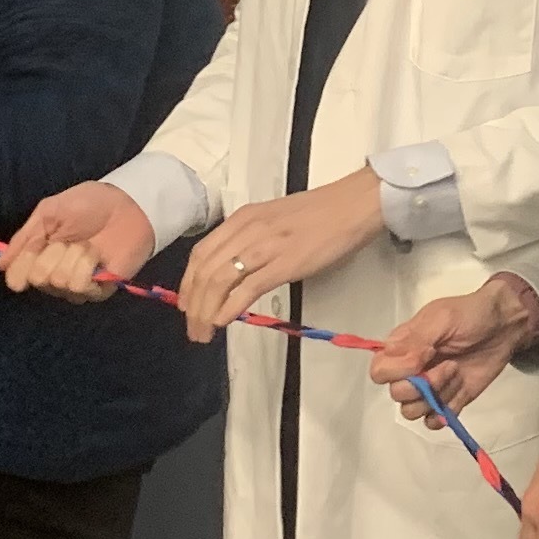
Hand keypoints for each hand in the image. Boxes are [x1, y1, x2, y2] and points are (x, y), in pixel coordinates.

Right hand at [5, 182, 156, 301]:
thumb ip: (24, 238)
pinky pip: (80, 287)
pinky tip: (98, 255)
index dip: (21, 267)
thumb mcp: (49, 212)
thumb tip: (0, 266)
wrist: (126, 205)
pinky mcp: (98, 291)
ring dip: (74, 256)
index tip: (33, 249)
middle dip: (53, 253)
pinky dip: (87, 265)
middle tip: (68, 239)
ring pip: (59, 282)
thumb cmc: (88, 205)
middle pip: (37, 279)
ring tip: (88, 244)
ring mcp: (76, 285)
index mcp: (39, 257)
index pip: (17, 277)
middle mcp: (54, 276)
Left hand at [183, 168, 389, 339]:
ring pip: (220, 281)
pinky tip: (224, 322)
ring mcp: (265, 247)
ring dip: (206, 312)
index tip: (187, 305)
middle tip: (193, 326)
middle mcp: (247, 230)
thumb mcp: (273, 219)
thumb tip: (235, 269)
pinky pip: (247, 288)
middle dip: (193, 304)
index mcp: (242, 218)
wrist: (352, 206)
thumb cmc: (318, 213)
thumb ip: (251, 239)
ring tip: (205, 332)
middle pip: (204, 271)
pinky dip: (230, 308)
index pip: (200, 253)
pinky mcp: (284, 264)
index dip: (188, 283)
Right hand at [370, 277, 538, 421]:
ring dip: (436, 396)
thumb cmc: (471, 315)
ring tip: (456, 374)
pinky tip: (459, 391)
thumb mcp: (442, 318)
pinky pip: (432, 422)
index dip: (396, 371)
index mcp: (402, 347)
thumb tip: (404, 363)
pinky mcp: (448, 402)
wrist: (504, 326)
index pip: (379, 371)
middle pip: (397, 395)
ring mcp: (429, 388)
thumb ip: (416, 340)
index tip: (421, 358)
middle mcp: (411, 370)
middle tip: (448, 365)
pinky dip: (445, 411)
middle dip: (422, 385)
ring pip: (412, 411)